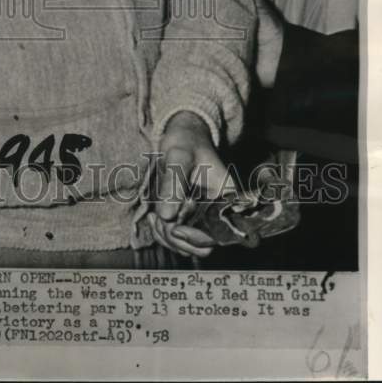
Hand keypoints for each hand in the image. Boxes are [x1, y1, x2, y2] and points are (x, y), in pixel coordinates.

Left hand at [149, 111, 234, 258]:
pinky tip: (154, 218)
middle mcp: (219, 213)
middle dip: (177, 238)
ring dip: (167, 236)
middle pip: (202, 245)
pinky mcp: (189, 217)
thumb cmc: (186, 141)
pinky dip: (164, 233)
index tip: (174, 228)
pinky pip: (177, 237)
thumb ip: (174, 182)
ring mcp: (203, 216)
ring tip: (155, 217)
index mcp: (227, 199)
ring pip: (187, 244)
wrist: (182, 136)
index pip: (218, 233)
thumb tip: (166, 216)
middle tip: (159, 219)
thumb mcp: (179, 156)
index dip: (196, 237)